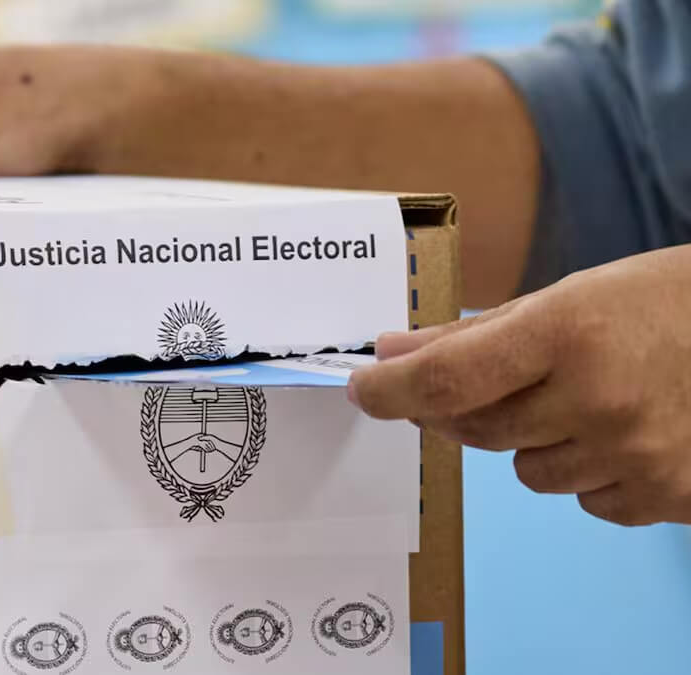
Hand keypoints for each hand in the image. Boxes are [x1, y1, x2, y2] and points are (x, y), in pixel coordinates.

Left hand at [348, 245, 690, 525]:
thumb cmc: (666, 302)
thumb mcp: (572, 296)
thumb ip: (476, 332)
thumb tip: (391, 351)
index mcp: (569, 333)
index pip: (447, 379)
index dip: (390, 389)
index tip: (361, 387)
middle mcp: (599, 400)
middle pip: (475, 430)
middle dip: (455, 409)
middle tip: (473, 383)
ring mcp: (637, 456)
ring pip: (524, 472)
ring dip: (527, 440)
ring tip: (578, 398)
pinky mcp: (667, 497)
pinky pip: (584, 499)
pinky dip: (583, 470)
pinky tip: (617, 431)